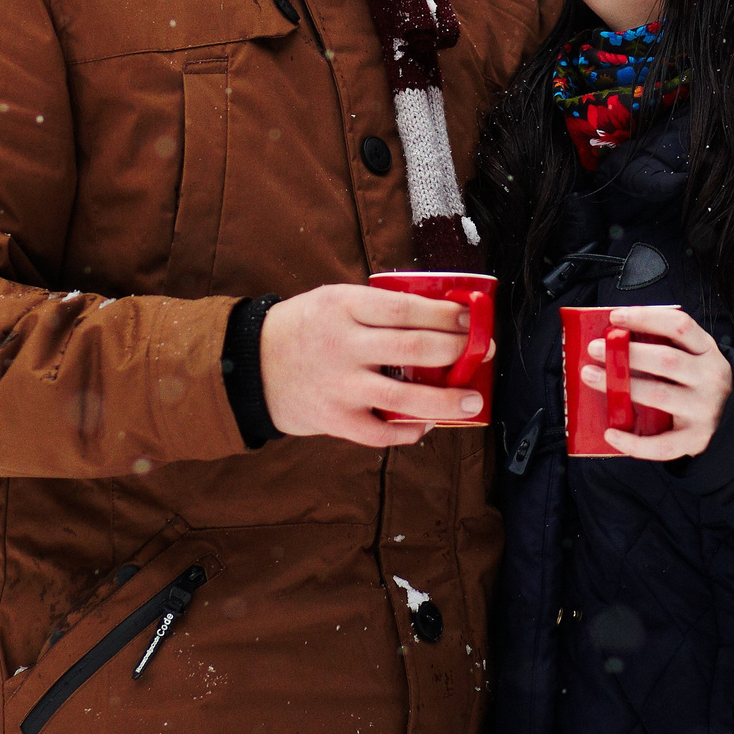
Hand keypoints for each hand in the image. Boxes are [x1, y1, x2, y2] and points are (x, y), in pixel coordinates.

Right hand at [258, 284, 492, 445]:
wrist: (250, 365)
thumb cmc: (303, 328)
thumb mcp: (333, 300)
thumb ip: (377, 308)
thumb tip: (439, 315)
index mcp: (343, 306)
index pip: (406, 309)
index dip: (446, 314)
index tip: (472, 317)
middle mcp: (342, 345)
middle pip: (414, 349)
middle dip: (457, 350)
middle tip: (484, 350)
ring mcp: (339, 386)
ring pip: (405, 398)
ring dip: (447, 400)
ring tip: (473, 399)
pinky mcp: (334, 420)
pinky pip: (381, 433)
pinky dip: (409, 432)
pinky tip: (427, 424)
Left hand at [579, 306, 730, 462]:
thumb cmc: (702, 383)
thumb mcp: (698, 357)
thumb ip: (668, 345)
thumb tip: (616, 336)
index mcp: (708, 351)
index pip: (679, 326)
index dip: (646, 317)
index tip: (616, 316)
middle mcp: (709, 378)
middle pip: (666, 360)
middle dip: (627, 353)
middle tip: (594, 348)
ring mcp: (704, 410)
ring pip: (659, 395)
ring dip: (620, 386)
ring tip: (590, 376)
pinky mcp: (696, 439)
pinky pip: (662, 445)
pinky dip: (633, 442)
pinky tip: (610, 433)